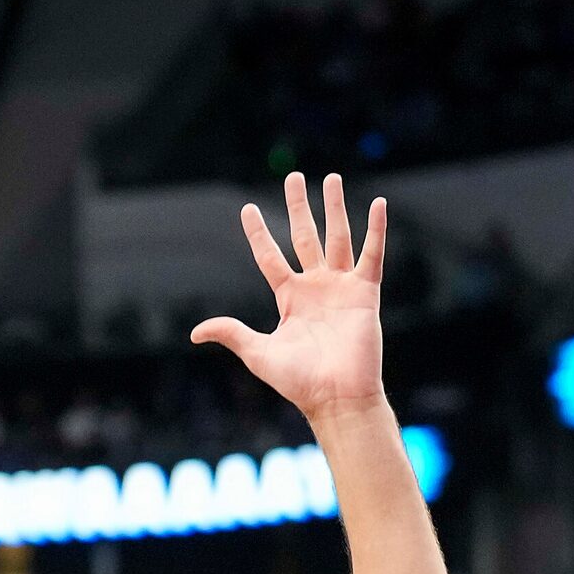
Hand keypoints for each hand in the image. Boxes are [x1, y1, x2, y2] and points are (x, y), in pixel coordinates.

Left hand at [192, 171, 388, 423]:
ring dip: (334, 208)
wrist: (335, 396)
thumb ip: (231, 334)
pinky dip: (377, 230)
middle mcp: (315, 287)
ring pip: (337, 237)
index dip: (258, 233)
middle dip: (298, 207)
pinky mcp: (366, 292)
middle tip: (293, 177)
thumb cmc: (298, 381)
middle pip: (304, 236)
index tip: (247, 209)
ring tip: (331, 177)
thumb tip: (195, 332)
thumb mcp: (258, 353)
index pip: (270, 257)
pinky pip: (373, 255)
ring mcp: (341, 287)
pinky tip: (378, 203)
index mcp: (289, 298)